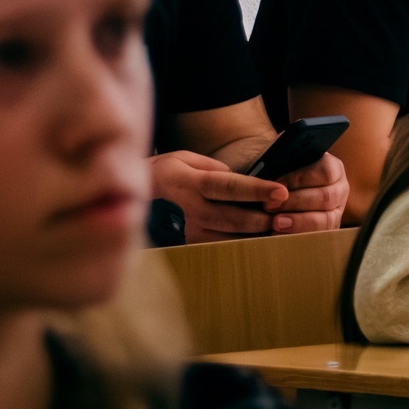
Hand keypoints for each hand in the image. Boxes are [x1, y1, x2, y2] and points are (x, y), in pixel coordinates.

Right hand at [149, 150, 346, 242]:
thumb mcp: (182, 158)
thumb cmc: (160, 174)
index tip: (281, 191)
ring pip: (229, 238)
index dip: (257, 189)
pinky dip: (242, 246)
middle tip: (286, 214)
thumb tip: (236, 176)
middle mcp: (189, 210)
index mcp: (190, 183)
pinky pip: (220, 249)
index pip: (229, 187)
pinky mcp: (187, 246)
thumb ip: (212, 166)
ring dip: (257, 235)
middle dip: (263, 217)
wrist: (122, 200)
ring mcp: (187, 232)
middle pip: (234, 217)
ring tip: (280, 229)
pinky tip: (260, 242)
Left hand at [266, 152, 348, 233]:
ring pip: (326, 220)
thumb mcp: (277, 159)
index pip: (325, 172)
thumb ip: (279, 160)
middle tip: (270, 206)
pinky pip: (319, 236)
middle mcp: (339, 188)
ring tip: (275, 223)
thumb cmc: (275, 170)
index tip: (277, 185)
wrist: (271, 186)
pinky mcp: (326, 229)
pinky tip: (279, 234)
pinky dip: (299, 236)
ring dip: (299, 222)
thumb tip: (275, 171)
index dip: (301, 179)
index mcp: (332, 167)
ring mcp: (335, 210)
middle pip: (326, 197)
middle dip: (296, 203)